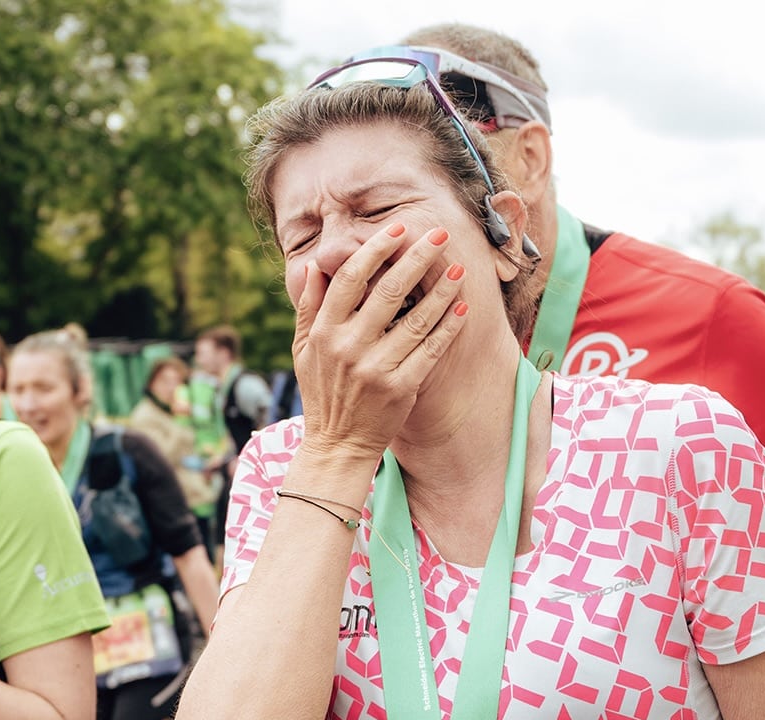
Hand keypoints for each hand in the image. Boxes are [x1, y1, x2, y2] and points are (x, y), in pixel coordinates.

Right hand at [292, 223, 468, 462]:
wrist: (337, 446)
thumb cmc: (322, 394)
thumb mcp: (303, 350)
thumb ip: (308, 306)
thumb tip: (315, 264)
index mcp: (324, 331)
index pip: (352, 278)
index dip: (376, 249)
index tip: (397, 228)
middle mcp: (349, 347)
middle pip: (389, 290)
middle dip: (417, 258)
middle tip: (438, 234)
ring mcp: (375, 369)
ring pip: (416, 319)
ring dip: (440, 290)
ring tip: (457, 267)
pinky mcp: (400, 389)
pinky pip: (430, 351)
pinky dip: (447, 328)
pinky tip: (461, 308)